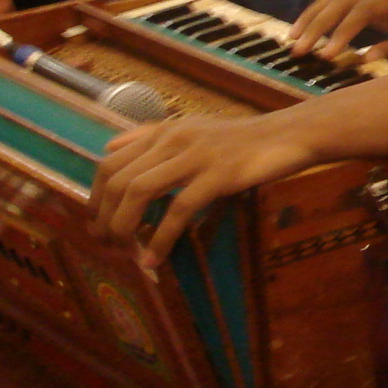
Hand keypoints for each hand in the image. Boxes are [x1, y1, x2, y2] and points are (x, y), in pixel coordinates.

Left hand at [91, 111, 318, 268]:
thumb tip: (110, 148)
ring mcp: (196, 155)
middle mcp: (173, 139)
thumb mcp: (193, 129)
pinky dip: (161, 238)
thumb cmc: (244, 138)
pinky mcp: (218, 175)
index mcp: (164, 131)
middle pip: (117, 180)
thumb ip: (152, 137)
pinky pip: (178, 209)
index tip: (98, 223)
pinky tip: (155, 258)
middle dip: (104, 219)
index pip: (110, 162)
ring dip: (125, 228)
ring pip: (139, 191)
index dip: (95, 197)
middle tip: (108, 245)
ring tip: (126, 252)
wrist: (291, 133)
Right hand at [290, 0, 387, 63]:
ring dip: (313, 18)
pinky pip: (339, 0)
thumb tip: (367, 57)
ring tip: (293, 43)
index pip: (365, 9)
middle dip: (319, 26)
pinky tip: (304, 31)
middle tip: (301, 52)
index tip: (328, 56)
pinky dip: (320, 13)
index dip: (344, 33)